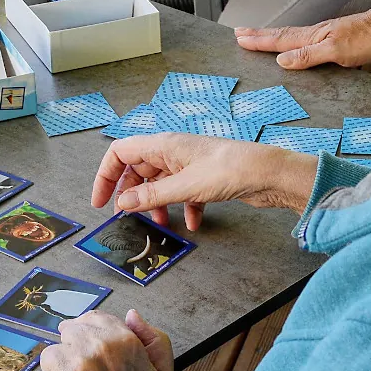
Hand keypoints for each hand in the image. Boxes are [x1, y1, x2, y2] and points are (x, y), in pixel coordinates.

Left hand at [34, 310, 175, 370]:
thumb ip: (155, 341)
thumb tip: (133, 316)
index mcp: (122, 341)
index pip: (93, 319)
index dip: (91, 333)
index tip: (90, 347)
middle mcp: (94, 347)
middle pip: (70, 334)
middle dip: (75, 351)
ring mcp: (70, 366)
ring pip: (52, 356)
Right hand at [94, 132, 317, 231]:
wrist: (269, 173)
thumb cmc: (230, 170)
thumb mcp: (185, 186)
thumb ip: (151, 195)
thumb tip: (121, 202)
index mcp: (163, 145)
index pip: (120, 152)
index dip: (106, 175)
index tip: (100, 202)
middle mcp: (173, 151)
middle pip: (138, 170)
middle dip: (131, 194)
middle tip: (128, 217)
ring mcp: (189, 164)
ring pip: (161, 184)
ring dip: (157, 205)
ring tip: (162, 225)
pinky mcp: (205, 178)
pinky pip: (184, 193)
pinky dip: (184, 209)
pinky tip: (194, 224)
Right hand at [234, 4, 370, 70]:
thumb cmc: (369, 39)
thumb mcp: (337, 52)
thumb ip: (308, 55)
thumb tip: (281, 60)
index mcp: (313, 37)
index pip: (279, 40)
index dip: (259, 41)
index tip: (239, 39)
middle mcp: (316, 33)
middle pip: (281, 35)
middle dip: (259, 35)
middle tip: (239, 34)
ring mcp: (326, 34)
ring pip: (292, 36)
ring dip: (273, 36)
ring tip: (259, 36)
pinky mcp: (336, 38)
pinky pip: (306, 40)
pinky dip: (293, 41)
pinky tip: (296, 44)